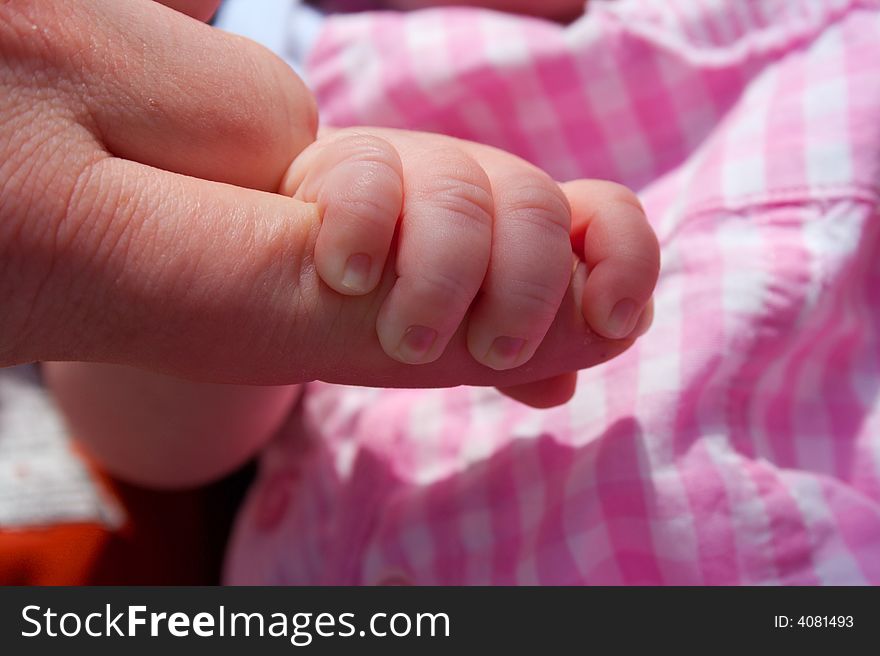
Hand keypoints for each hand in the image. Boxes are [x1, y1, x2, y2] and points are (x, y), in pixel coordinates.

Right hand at [284, 128, 658, 405]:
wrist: (295, 263)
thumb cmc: (395, 303)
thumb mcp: (461, 337)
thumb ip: (516, 359)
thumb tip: (562, 389)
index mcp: (524, 229)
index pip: (607, 216)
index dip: (626, 262)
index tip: (612, 320)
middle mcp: (482, 187)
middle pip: (537, 209)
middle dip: (526, 293)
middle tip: (491, 356)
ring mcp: (415, 167)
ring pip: (459, 197)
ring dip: (441, 283)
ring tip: (407, 344)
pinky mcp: (345, 160)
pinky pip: (370, 179)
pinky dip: (362, 235)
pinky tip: (346, 279)